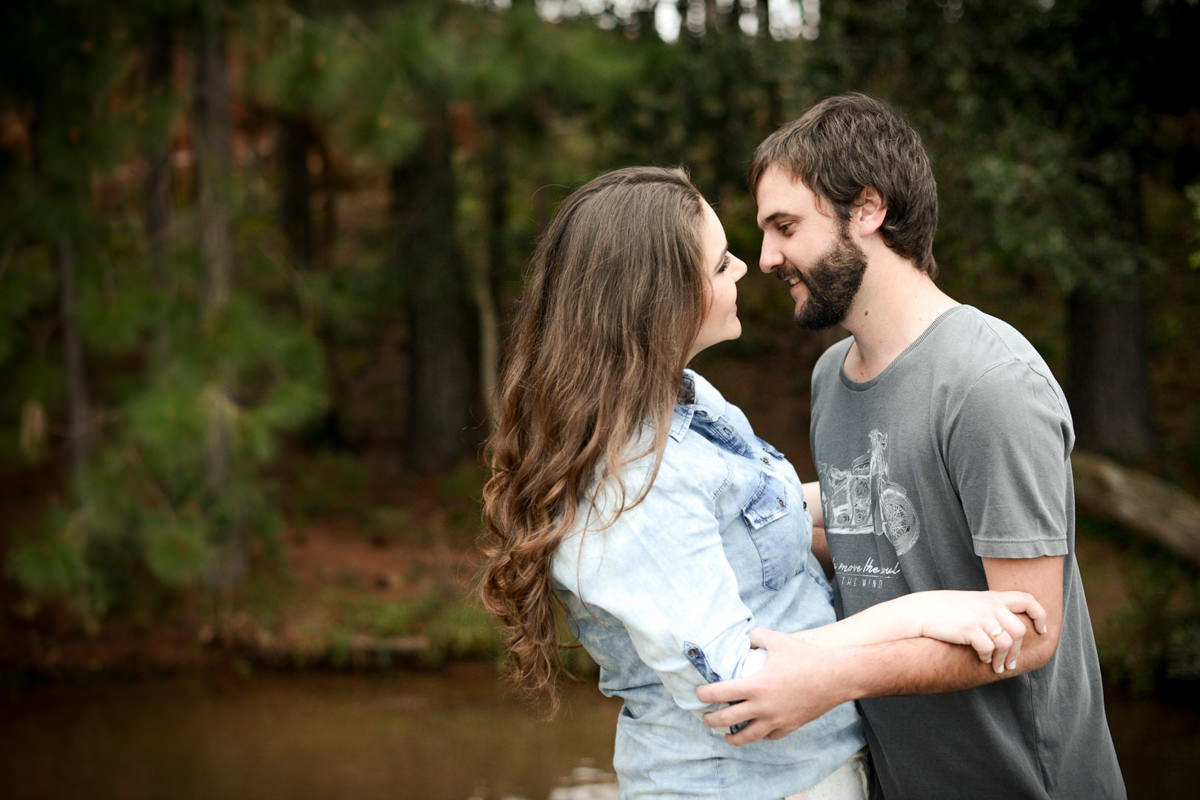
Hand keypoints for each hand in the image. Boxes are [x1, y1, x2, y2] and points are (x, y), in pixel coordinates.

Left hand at [695, 627, 848, 745]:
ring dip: (732, 737)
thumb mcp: (777, 639)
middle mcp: (762, 707)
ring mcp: (776, 720)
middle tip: (705, 717)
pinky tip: (756, 731)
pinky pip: (770, 736)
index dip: (704, 694)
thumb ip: (755, 637)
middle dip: (711, 720)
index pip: (719, 693)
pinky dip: (760, 735)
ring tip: (725, 735)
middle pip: (726, 720)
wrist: (836, 676)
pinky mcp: (790, 726)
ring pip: (747, 737)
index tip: (698, 693)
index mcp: (755, 685)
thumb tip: (743, 638)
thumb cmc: (805, 656)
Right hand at [913, 590, 1046, 673]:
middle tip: (1011, 664)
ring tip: (997, 668)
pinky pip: (989, 649)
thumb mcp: (971, 602)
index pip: (1028, 600)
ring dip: (1004, 659)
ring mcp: (980, 616)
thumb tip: (1009, 626)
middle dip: (1018, 651)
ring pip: (1007, 643)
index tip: (1041, 630)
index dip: (1040, 615)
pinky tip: (982, 660)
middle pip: (1019, 630)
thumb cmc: (944, 610)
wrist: (920, 611)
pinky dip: (988, 658)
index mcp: (992, 597)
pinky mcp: (969, 629)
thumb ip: (990, 608)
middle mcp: (989, 605)